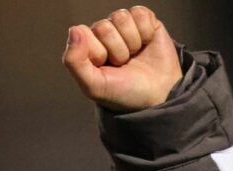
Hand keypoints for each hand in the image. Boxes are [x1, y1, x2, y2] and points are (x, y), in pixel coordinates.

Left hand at [62, 6, 181, 111]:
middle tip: (123, 65)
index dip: (97, 51)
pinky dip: (146, 31)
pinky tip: (146, 44)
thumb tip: (74, 30)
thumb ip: (74, 62)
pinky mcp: (145, 21)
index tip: (105, 67)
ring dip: (132, 42)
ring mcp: (125, 27)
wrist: (158, 96)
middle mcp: (104, 34)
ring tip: (134, 56)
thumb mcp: (94, 86)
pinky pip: (140, 13)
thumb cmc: (124, 93)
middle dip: (117, 50)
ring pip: (121, 18)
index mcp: (88, 47)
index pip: (82, 33)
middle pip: (104, 27)